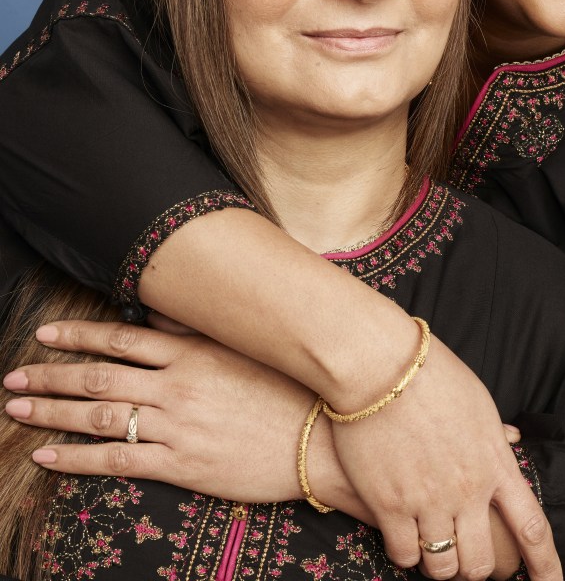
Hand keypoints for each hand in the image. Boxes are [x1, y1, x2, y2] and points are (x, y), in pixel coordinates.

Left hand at [2, 319, 331, 503]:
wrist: (319, 441)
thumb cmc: (287, 388)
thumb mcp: (245, 348)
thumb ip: (198, 330)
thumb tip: (157, 313)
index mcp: (193, 353)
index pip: (122, 338)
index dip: (79, 336)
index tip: (46, 334)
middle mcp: (177, 386)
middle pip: (100, 376)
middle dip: (52, 375)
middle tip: (14, 376)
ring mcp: (176, 427)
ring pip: (100, 416)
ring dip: (53, 412)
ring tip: (19, 409)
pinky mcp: (181, 466)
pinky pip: (117, 461)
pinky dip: (77, 459)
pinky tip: (49, 457)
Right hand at [330, 334, 558, 580]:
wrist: (380, 366)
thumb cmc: (430, 374)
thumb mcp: (477, 401)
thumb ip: (495, 434)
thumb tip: (512, 442)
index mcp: (495, 464)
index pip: (533, 528)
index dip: (546, 566)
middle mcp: (468, 490)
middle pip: (482, 562)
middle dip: (475, 568)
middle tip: (463, 555)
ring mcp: (429, 500)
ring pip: (443, 566)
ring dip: (440, 564)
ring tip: (431, 545)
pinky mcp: (390, 504)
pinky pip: (403, 555)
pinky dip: (405, 554)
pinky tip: (401, 537)